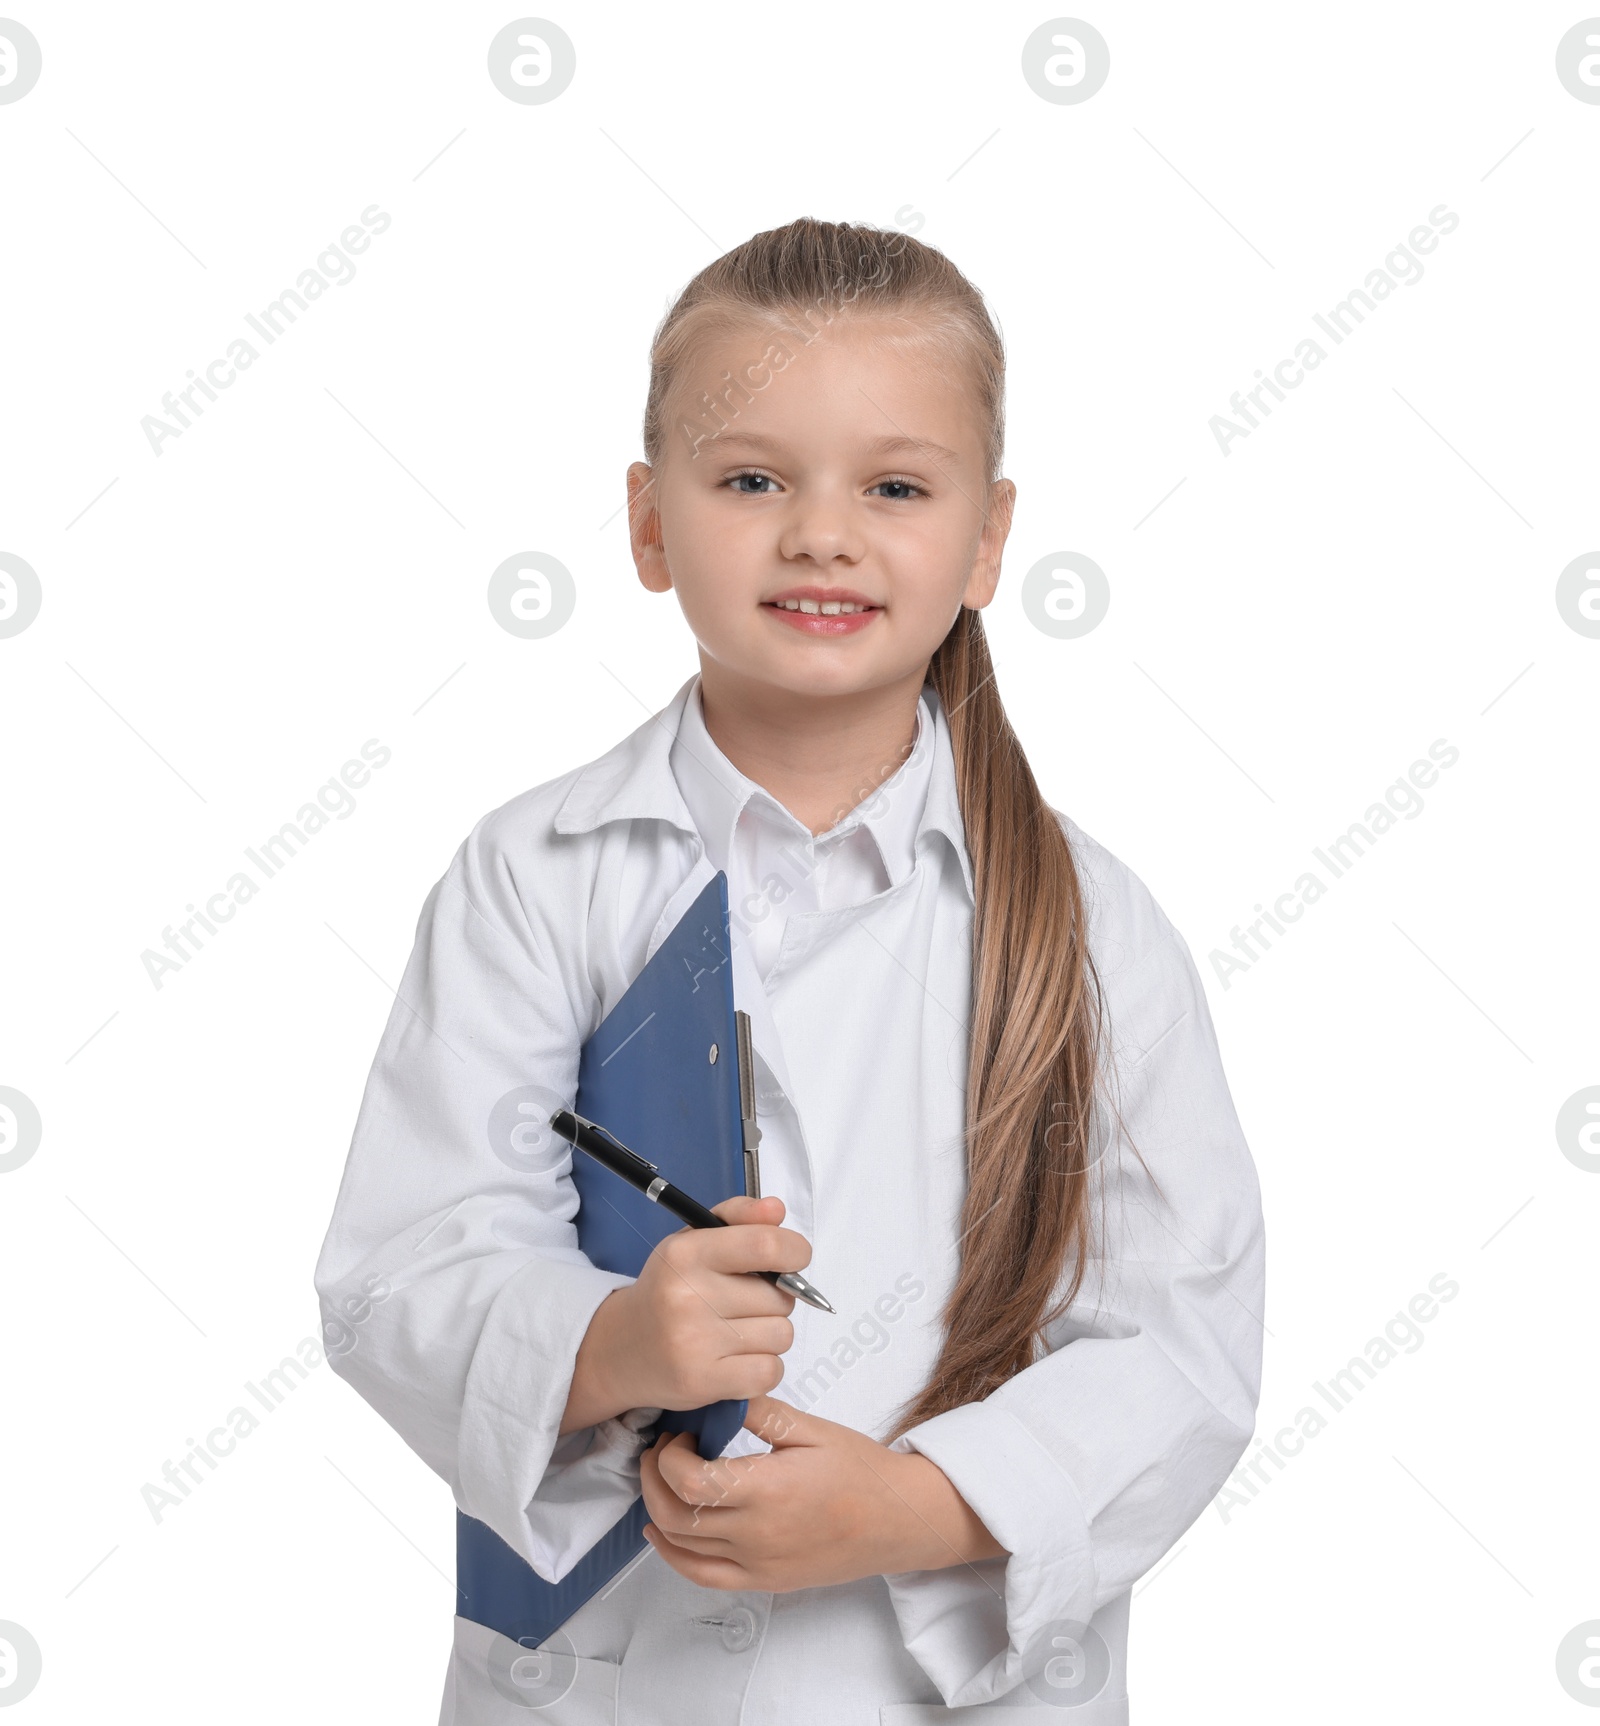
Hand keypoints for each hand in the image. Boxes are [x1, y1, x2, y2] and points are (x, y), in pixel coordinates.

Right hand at [593, 1195, 809, 1417]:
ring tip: (737, 1332)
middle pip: (780, 1298)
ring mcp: (694, 1343)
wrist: (621, 1348)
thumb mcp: (693, 1241)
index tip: (794, 1258)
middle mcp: (687, 1296)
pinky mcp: (702, 1383)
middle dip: (775, 1300)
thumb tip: (777, 1209)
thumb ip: (738, 1217)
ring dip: (769, 1335)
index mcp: (687, 1253)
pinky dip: (764, 1368)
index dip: (794, 1251)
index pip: (765, 1245)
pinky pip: (771, 1372)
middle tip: (744, 1304)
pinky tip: (737, 1359)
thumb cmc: (669, 1288)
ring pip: (781, 1335)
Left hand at [638, 1394, 994, 1591]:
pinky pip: (702, 1576)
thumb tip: (717, 1396)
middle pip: (675, 1515)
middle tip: (661, 1449)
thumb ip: (759, 1412)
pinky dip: (673, 1555)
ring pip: (681, 1546)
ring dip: (658, 1508)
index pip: (690, 1481)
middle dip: (653, 1477)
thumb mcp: (811, 1428)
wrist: (898, 1519)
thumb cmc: (860, 1471)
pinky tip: (663, 1532)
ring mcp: (758, 1564)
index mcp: (769, 1490)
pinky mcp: (762, 1581)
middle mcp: (757, 1534)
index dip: (670, 1455)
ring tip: (664, 1477)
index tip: (681, 1433)